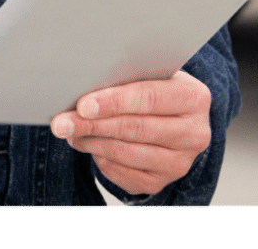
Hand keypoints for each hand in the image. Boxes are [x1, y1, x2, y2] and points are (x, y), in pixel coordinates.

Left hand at [50, 71, 211, 197]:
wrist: (177, 119)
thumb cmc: (157, 90)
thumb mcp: (152, 76)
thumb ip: (127, 78)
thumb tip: (84, 84)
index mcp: (195, 98)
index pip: (149, 98)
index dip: (113, 102)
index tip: (83, 105)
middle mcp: (194, 133)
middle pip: (134, 129)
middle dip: (93, 125)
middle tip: (63, 122)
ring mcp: (180, 162)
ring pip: (125, 153)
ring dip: (91, 142)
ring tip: (71, 131)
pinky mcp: (162, 182)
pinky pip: (122, 174)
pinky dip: (100, 160)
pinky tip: (89, 145)